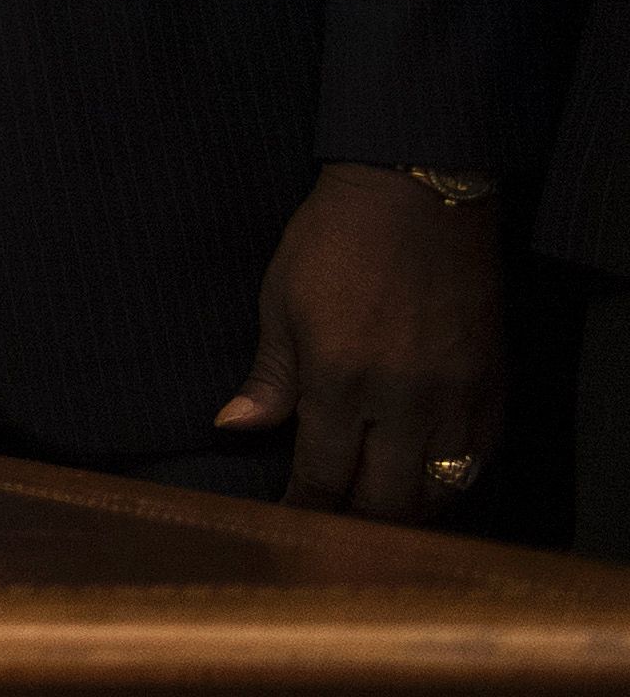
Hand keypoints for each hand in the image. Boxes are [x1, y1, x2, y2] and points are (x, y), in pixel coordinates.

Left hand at [215, 163, 503, 518]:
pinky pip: (479, 461)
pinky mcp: (492, 384)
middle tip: (329, 529)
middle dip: (352, 524)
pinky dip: (453, 483)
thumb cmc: (336, 241)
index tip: (288, 521)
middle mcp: (402, 400)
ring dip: (405, 513)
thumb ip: (268, 377)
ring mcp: (454, 396)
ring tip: (376, 516)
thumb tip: (233, 426)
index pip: (322, 475)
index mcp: (339, 380)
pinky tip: (428, 485)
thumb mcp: (281, 302)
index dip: (304, 508)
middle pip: (384, 501)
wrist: (416, 194)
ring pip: (438, 492)